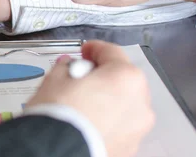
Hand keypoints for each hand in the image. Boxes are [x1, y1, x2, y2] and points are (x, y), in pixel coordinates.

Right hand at [27, 40, 154, 156]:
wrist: (59, 151)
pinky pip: (119, 126)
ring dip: (107, 99)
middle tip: (80, 77)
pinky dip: (106, 121)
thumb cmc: (61, 115)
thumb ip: (66, 67)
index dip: (93, 49)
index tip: (84, 51)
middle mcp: (139, 103)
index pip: (111, 52)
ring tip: (81, 103)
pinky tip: (86, 121)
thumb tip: (68, 68)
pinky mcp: (129, 148)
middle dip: (102, 76)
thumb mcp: (56, 78)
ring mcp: (137, 129)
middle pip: (122, 79)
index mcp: (126, 78)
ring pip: (123, 105)